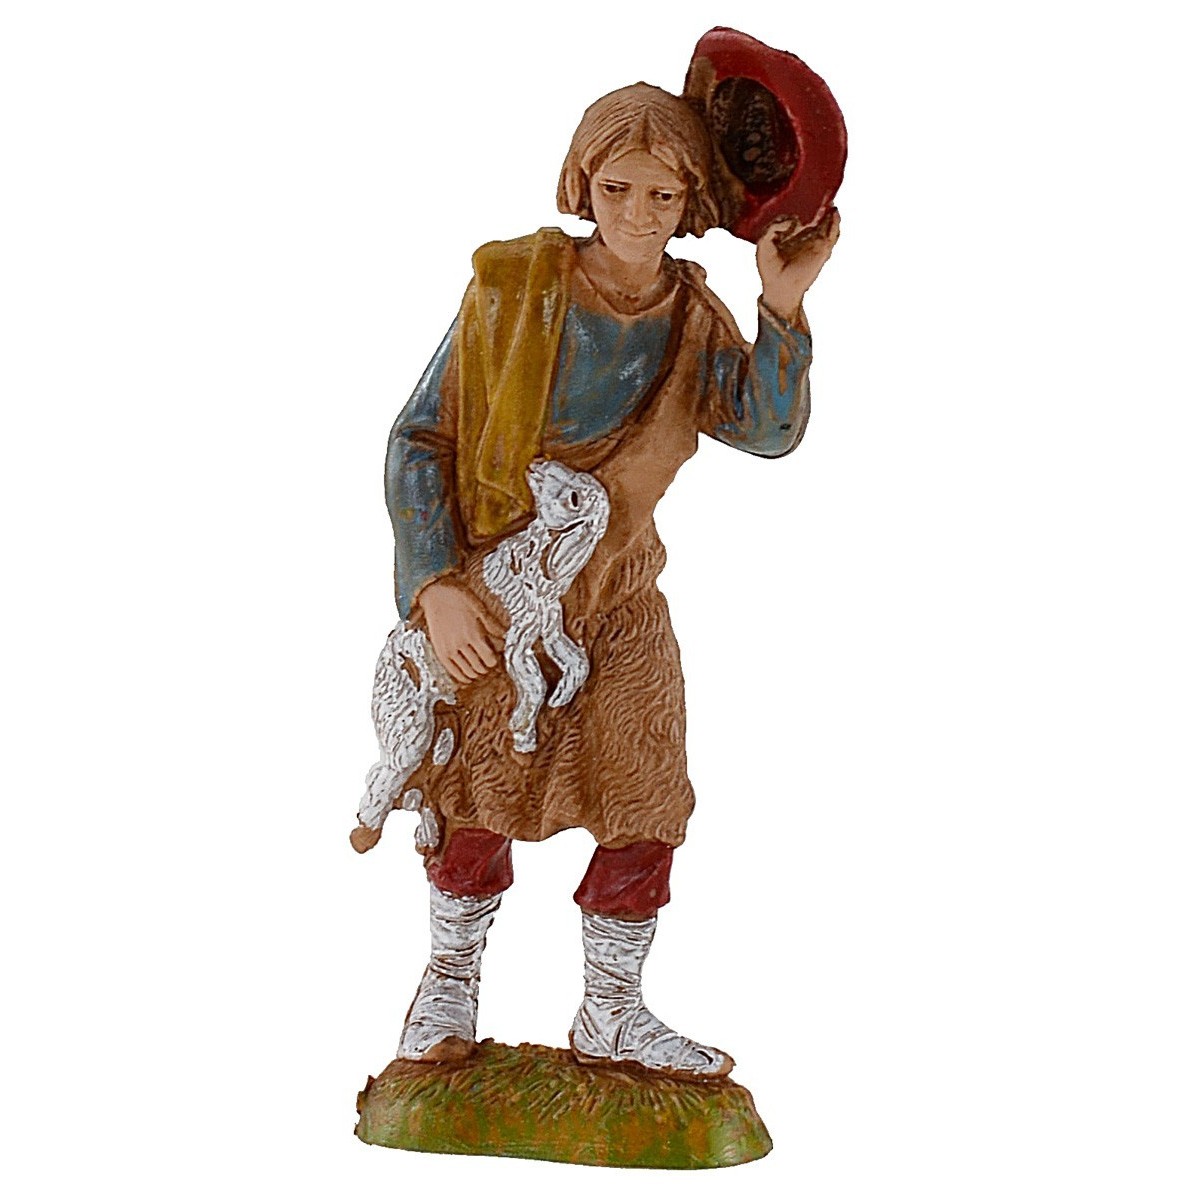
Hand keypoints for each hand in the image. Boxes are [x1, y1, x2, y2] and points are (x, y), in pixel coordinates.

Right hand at [416, 578, 505, 686]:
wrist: (435, 593)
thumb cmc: (459, 598)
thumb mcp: (480, 609)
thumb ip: (492, 626)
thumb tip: (504, 639)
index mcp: (474, 634)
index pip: (489, 659)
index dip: (495, 661)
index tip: (496, 658)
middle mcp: (461, 644)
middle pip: (479, 667)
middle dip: (487, 668)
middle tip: (489, 664)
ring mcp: (449, 649)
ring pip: (467, 671)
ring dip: (476, 673)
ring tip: (480, 669)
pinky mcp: (439, 651)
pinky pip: (452, 671)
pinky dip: (461, 677)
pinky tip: (467, 677)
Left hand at [756, 207, 839, 324]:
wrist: (779, 287)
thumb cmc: (769, 268)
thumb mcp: (764, 243)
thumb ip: (773, 227)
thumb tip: (794, 219)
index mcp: (791, 234)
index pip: (798, 215)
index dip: (798, 206)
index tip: (794, 205)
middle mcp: (805, 236)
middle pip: (816, 216)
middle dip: (819, 204)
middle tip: (821, 192)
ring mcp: (815, 242)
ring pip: (827, 223)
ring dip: (829, 212)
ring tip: (829, 201)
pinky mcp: (823, 250)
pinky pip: (833, 234)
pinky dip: (835, 223)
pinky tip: (834, 213)